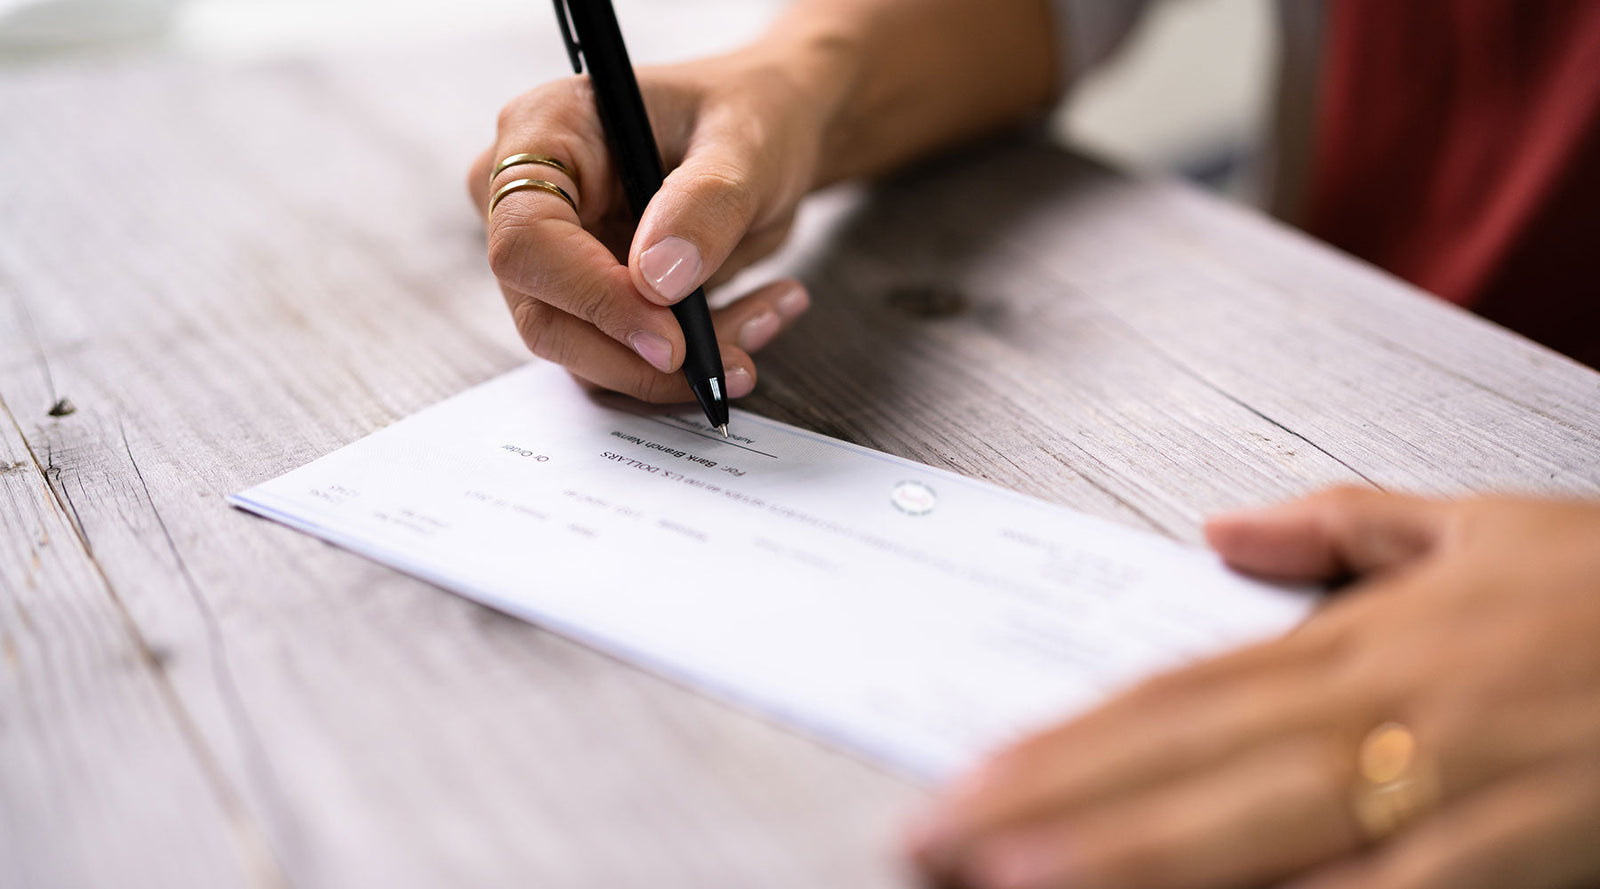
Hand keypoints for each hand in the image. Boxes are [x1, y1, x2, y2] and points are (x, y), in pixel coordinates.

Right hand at [467, 47, 827, 401]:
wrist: (766, 138)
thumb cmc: (748, 114)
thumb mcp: (747, 143)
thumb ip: (706, 203)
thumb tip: (658, 282)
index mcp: (543, 132)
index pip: (527, 240)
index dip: (592, 299)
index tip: (672, 338)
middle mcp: (528, 200)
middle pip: (545, 317)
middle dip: (643, 359)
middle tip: (736, 360)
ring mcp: (553, 258)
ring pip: (588, 356)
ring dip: (679, 367)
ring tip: (768, 315)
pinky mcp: (589, 302)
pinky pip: (625, 360)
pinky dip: (693, 363)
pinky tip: (758, 317)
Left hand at [906, 488, 1599, 888]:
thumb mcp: (1489, 526)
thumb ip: (1350, 527)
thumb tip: (1225, 532)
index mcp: (1365, 636)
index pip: (1175, 693)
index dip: (1063, 740)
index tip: (969, 777)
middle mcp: (1386, 702)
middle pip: (1187, 762)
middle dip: (1050, 810)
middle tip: (933, 842)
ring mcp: (1456, 780)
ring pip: (1263, 826)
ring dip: (1133, 860)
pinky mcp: (1525, 851)